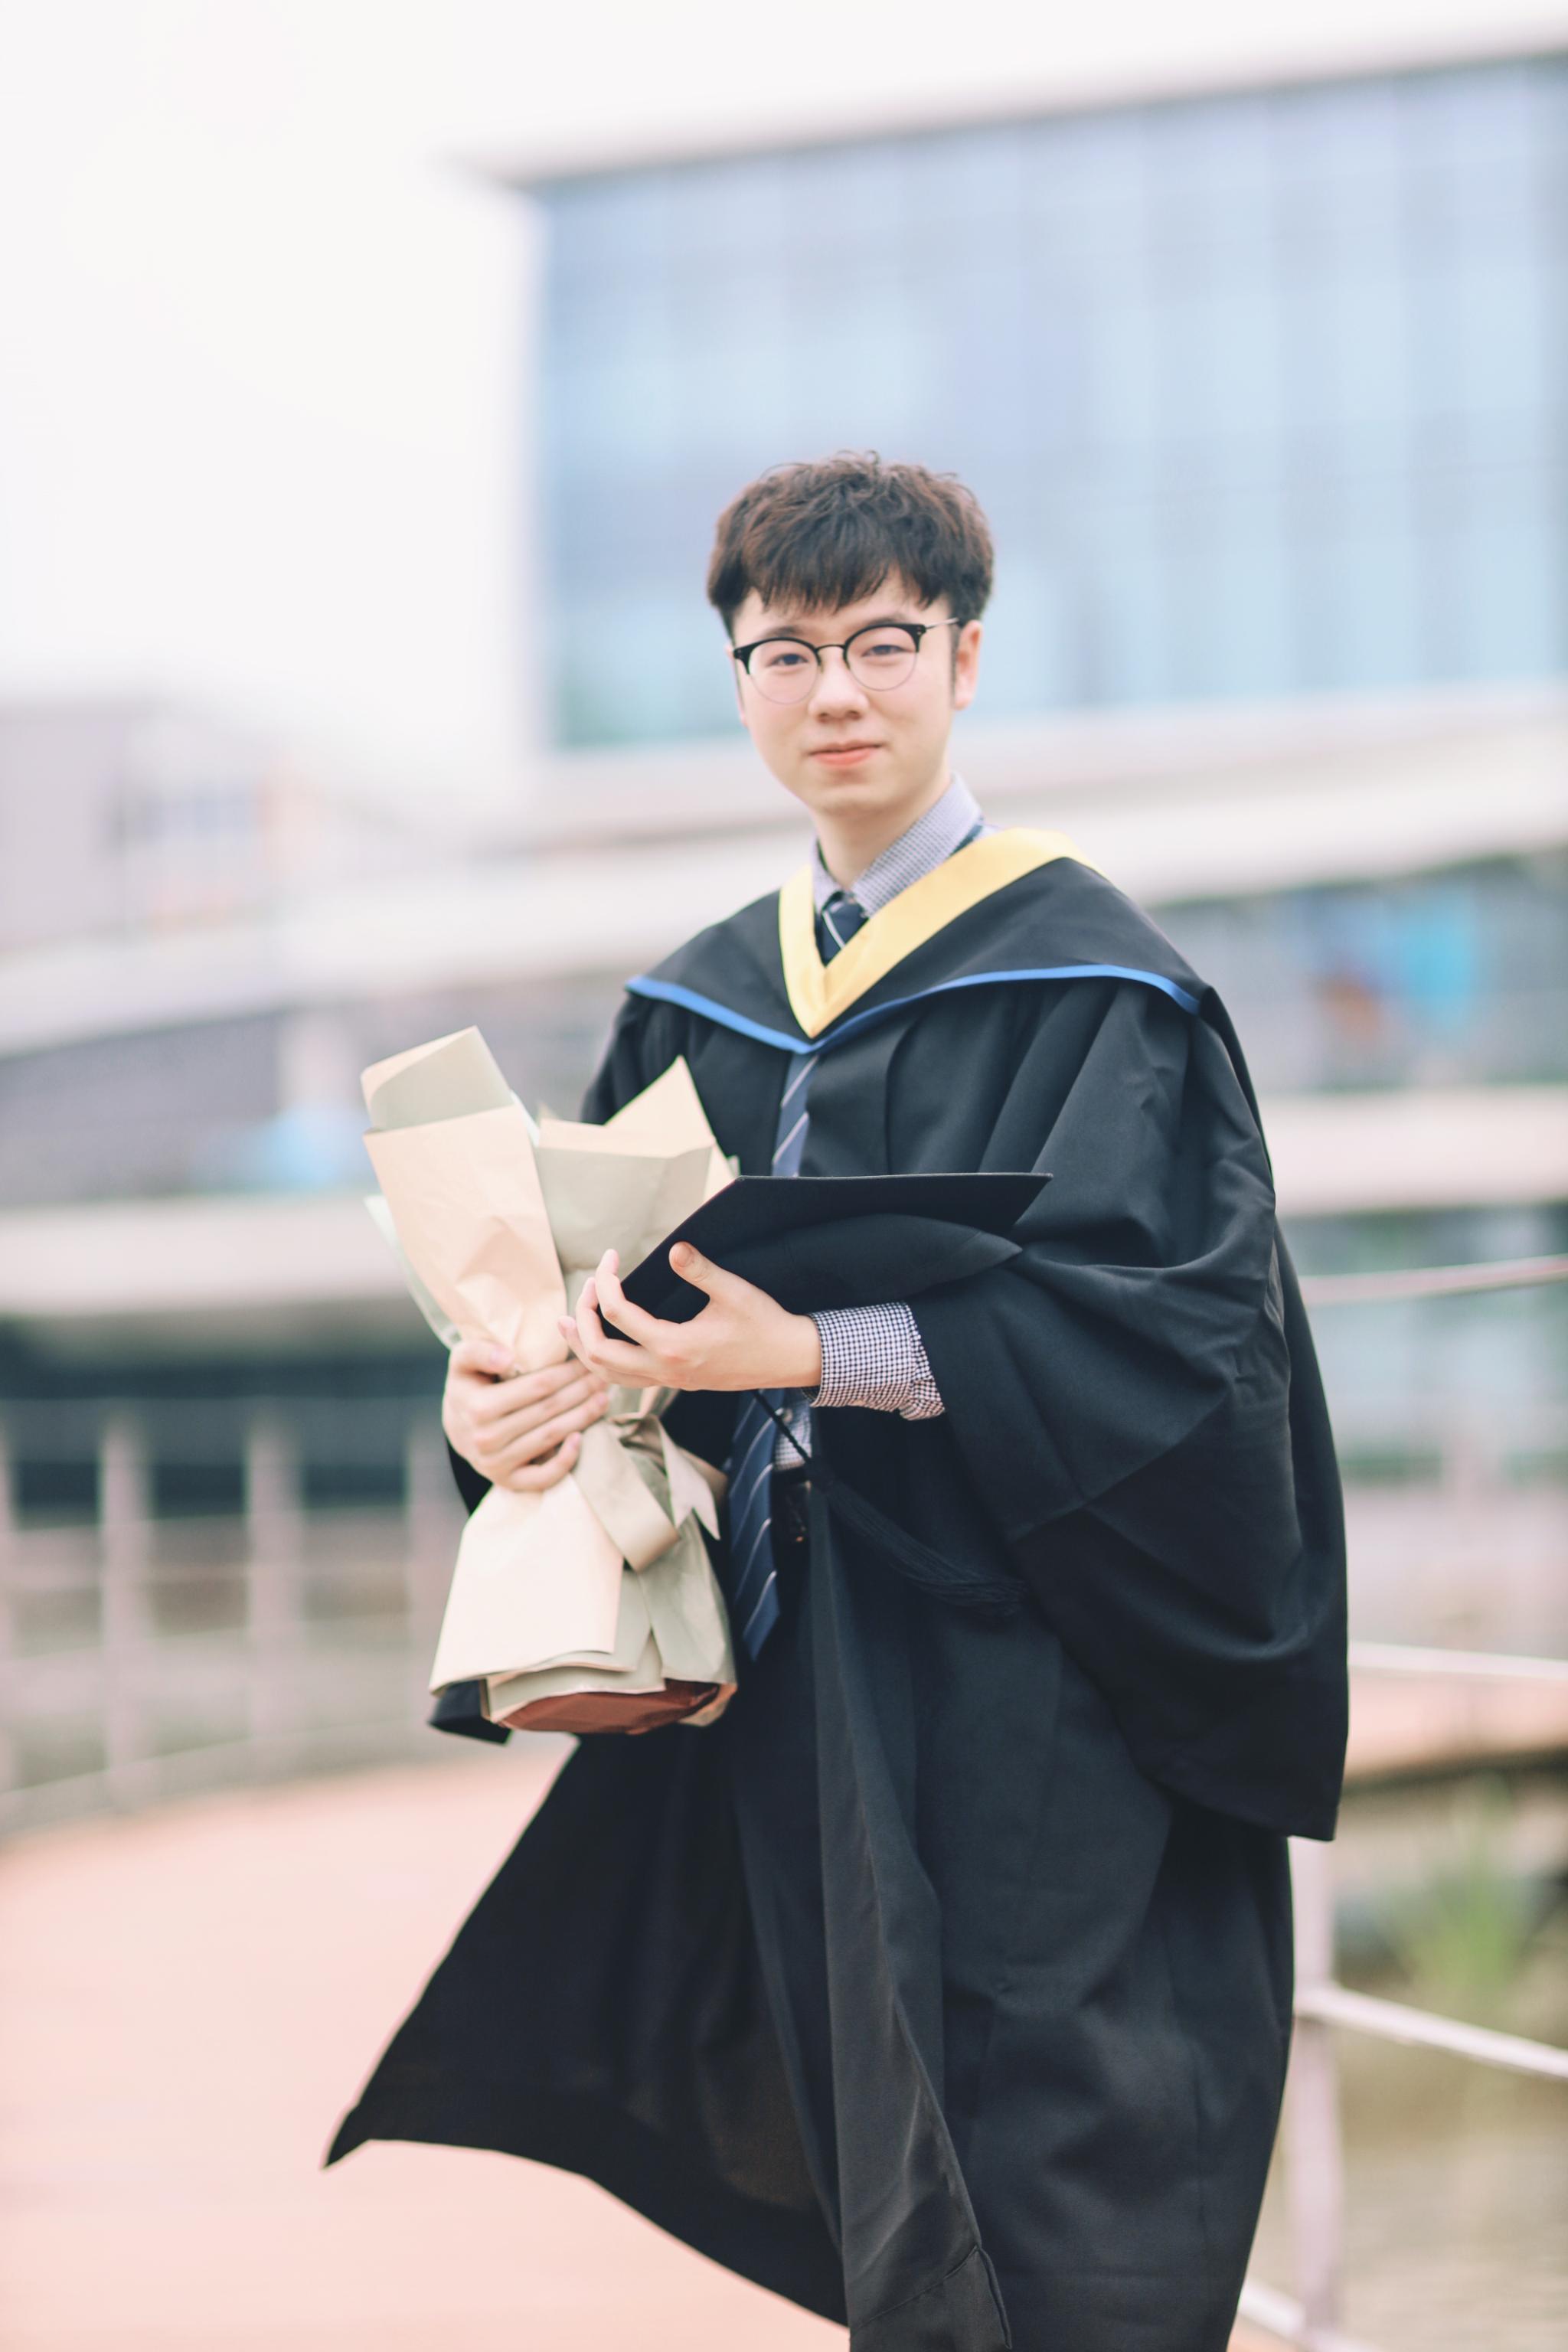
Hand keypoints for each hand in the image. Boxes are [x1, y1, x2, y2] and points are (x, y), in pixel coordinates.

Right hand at [441, 1336, 610, 1492]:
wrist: (456, 1428)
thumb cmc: (468, 1386)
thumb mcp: (463, 1361)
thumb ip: (478, 1351)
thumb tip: (508, 1357)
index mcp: (477, 1407)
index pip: (537, 1386)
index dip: (567, 1373)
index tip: (587, 1361)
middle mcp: (486, 1439)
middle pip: (548, 1410)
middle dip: (582, 1391)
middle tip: (604, 1377)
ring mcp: (496, 1464)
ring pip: (551, 1437)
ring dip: (583, 1417)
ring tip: (603, 1399)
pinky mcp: (507, 1482)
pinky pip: (543, 1477)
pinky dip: (565, 1461)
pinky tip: (582, 1438)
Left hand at [558, 1245, 823, 1394]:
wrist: (787, 1359)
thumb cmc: (764, 1324)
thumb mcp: (734, 1291)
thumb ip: (700, 1269)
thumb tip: (673, 1249)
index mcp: (673, 1346)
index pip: (617, 1313)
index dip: (605, 1281)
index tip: (611, 1256)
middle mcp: (664, 1369)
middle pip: (598, 1352)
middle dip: (581, 1317)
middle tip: (587, 1285)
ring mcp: (667, 1381)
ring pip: (606, 1374)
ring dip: (582, 1346)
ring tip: (567, 1321)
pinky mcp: (673, 1382)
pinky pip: (624, 1380)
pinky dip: (603, 1362)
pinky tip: (600, 1343)